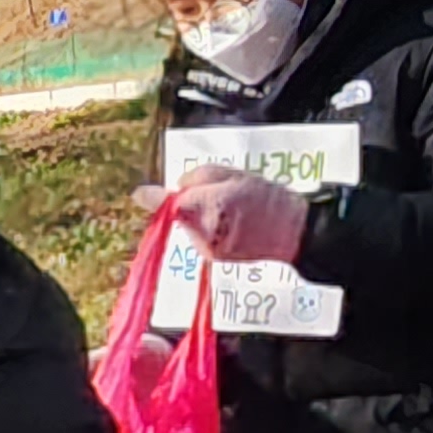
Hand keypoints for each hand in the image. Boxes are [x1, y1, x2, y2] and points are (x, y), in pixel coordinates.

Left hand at [166, 165, 310, 265]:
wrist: (292, 232)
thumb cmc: (267, 198)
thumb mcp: (233, 174)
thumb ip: (198, 177)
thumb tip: (176, 187)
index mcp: (211, 206)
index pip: (173, 203)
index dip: (156, 198)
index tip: (140, 194)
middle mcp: (205, 231)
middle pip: (180, 213)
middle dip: (189, 202)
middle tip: (218, 192)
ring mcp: (208, 248)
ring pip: (189, 225)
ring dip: (199, 215)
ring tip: (230, 208)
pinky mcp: (213, 257)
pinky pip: (200, 237)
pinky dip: (208, 228)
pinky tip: (231, 223)